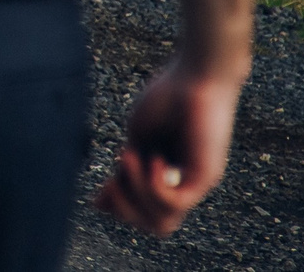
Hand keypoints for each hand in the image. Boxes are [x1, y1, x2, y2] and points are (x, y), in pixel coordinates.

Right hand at [91, 60, 242, 235]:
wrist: (195, 76)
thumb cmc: (167, 98)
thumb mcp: (136, 140)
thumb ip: (124, 172)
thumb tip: (97, 205)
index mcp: (166, 176)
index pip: (145, 215)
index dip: (121, 208)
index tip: (104, 185)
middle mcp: (183, 185)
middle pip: (155, 226)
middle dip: (125, 209)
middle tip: (112, 180)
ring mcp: (196, 182)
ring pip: (164, 221)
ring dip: (137, 194)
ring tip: (132, 158)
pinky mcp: (205, 176)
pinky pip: (175, 203)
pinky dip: (155, 186)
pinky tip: (155, 159)